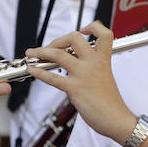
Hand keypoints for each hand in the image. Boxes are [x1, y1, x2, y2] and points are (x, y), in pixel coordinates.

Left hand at [25, 21, 134, 142]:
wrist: (116, 119)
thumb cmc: (110, 102)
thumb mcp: (105, 77)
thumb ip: (92, 67)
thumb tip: (74, 61)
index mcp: (103, 59)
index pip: (103, 33)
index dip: (92, 27)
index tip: (82, 30)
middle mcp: (94, 63)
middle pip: (74, 38)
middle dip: (57, 40)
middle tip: (49, 47)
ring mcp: (84, 74)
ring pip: (58, 54)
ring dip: (41, 52)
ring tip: (31, 53)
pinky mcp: (75, 88)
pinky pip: (52, 77)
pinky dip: (38, 72)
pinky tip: (31, 70)